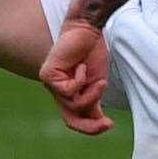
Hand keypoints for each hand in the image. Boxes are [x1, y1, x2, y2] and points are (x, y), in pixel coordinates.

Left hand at [39, 19, 112, 134]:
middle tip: (107, 124)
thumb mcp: (97, 84)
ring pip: (72, 105)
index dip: (92, 127)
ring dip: (91, 95)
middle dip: (90, 125)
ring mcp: (50, 84)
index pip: (75, 119)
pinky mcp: (47, 76)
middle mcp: (57, 91)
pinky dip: (80, 80)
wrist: (88, 31)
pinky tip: (81, 66)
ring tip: (100, 80)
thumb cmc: (92, 53)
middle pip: (70, 119)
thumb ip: (93, 103)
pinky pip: (68, 91)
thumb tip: (99, 124)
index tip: (110, 124)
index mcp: (69, 94)